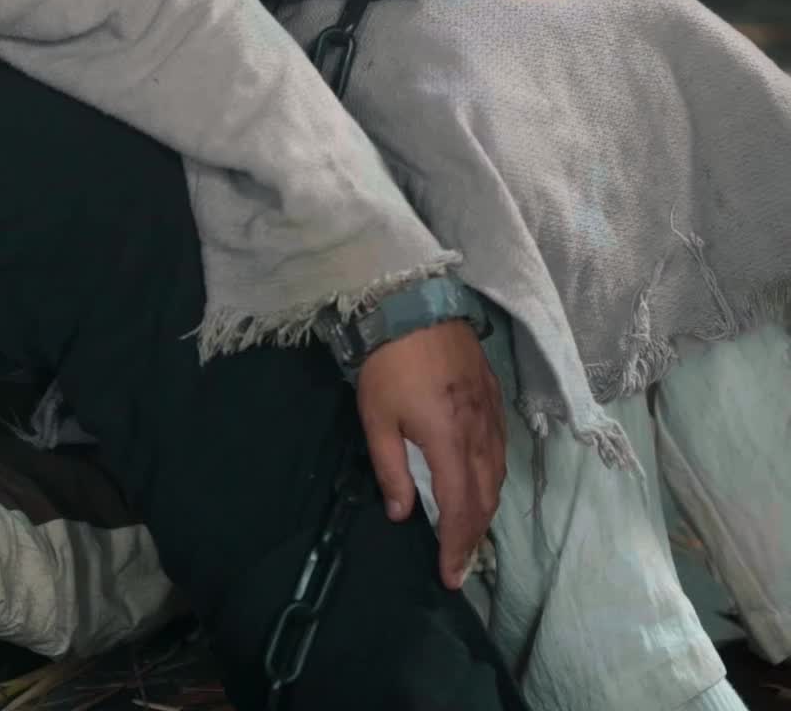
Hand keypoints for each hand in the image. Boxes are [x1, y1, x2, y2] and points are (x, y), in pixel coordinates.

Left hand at [356, 321, 506, 588]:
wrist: (413, 301)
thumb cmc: (388, 361)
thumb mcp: (376, 418)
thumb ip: (391, 469)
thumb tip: (402, 514)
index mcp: (449, 439)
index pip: (460, 508)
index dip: (457, 546)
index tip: (451, 576)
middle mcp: (478, 430)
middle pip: (485, 496)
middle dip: (474, 535)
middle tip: (461, 563)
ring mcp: (491, 410)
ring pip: (498, 472)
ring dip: (486, 507)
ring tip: (470, 530)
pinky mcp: (493, 392)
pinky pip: (500, 446)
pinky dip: (494, 474)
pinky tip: (483, 479)